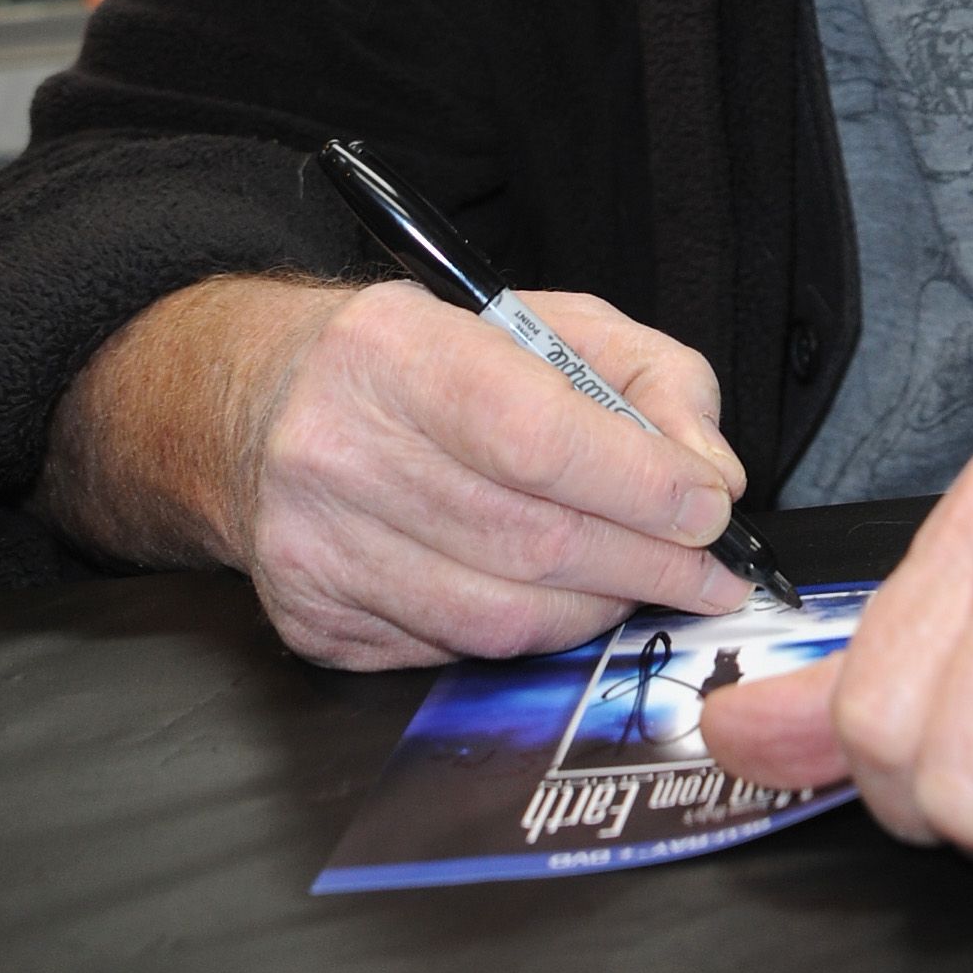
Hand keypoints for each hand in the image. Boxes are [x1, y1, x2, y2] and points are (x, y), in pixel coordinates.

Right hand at [39, 275, 750, 669]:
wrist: (259, 402)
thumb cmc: (426, 357)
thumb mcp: (549, 321)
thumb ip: (651, 379)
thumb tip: (711, 473)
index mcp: (392, 350)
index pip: (534, 435)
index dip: (638, 483)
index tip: (710, 508)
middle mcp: (337, 451)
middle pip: (529, 538)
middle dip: (647, 564)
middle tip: (713, 572)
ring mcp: (315, 548)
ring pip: (500, 616)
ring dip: (599, 608)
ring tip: (646, 583)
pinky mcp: (313, 621)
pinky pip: (455, 650)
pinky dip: (530, 633)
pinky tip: (558, 596)